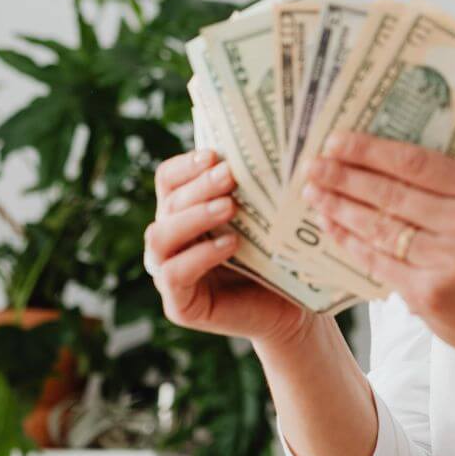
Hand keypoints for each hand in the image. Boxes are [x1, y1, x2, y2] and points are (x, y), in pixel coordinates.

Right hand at [147, 149, 313, 345]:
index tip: (215, 154)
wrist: (294, 309)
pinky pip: (174, 275)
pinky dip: (199, 256)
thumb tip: (264, 145)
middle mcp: (170, 240)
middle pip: (168, 202)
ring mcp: (169, 274)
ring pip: (161, 236)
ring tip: (229, 208)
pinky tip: (230, 245)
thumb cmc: (279, 257)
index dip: (186, 164)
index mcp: (184, 213)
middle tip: (230, 176)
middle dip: (199, 186)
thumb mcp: (265, 218)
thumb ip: (254, 189)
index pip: (169, 179)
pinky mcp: (180, 305)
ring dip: (194, 216)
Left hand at [301, 131, 454, 355]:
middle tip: (312, 165)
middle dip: (344, 176)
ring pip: (380, 227)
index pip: (416, 163)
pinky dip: (349, 242)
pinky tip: (330, 226)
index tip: (336, 141)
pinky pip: (377, 261)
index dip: (370, 150)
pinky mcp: (429, 294)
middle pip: (392, 193)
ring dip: (339, 207)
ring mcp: (450, 261)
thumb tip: (375, 155)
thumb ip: (442, 187)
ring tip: (313, 193)